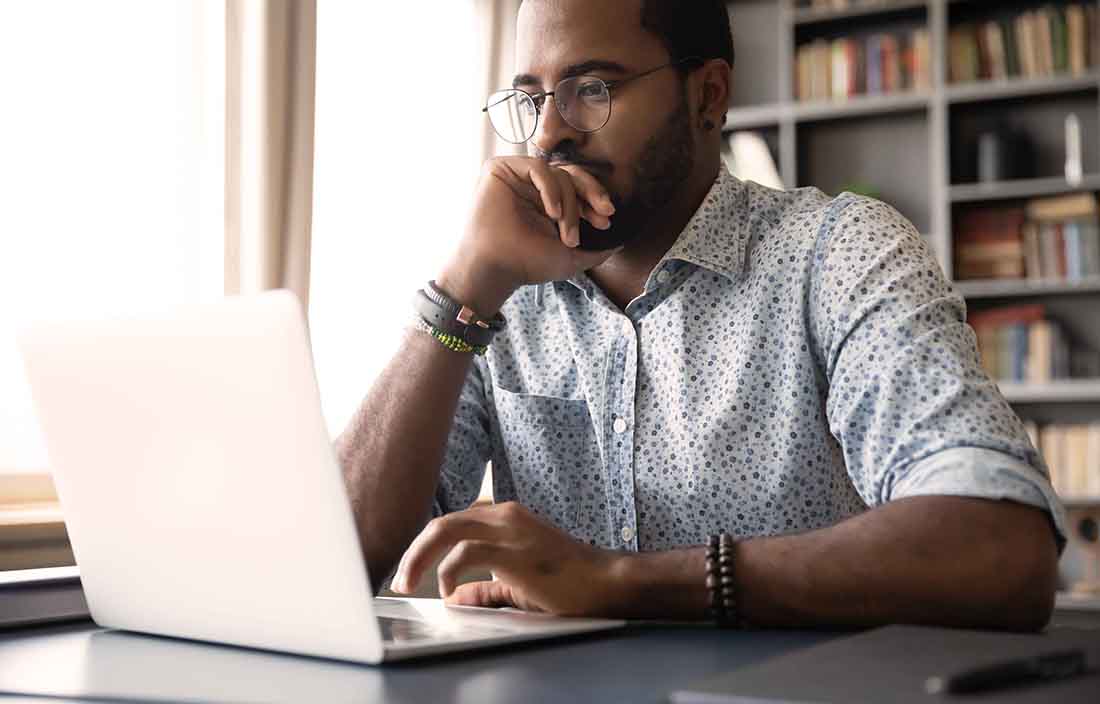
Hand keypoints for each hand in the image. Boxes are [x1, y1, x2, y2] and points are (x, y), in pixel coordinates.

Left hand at [389, 501, 620, 615]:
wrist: (604, 582)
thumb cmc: (568, 582)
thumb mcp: (518, 584)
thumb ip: (486, 588)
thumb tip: (457, 598)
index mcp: (503, 517)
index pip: (452, 523)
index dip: (424, 547)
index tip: (410, 571)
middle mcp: (503, 515)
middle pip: (441, 523)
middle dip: (412, 552)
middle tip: (399, 580)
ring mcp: (509, 529)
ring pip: (445, 530)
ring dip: (419, 558)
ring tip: (409, 583)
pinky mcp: (513, 549)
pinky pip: (465, 552)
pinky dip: (448, 570)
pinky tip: (447, 589)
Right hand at [436, 157, 619, 316]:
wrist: (496, 268)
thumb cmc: (527, 264)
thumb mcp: (572, 258)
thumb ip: (597, 249)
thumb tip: (621, 241)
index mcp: (547, 202)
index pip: (577, 189)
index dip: (595, 200)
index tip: (607, 220)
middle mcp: (533, 188)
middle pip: (572, 175)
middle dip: (593, 193)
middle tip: (605, 211)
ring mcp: (517, 177)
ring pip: (558, 174)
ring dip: (569, 205)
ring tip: (565, 232)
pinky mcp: (500, 169)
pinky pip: (538, 167)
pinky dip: (551, 189)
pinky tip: (552, 212)